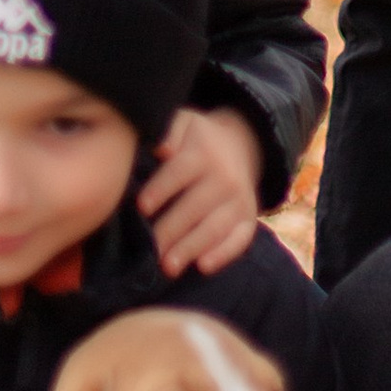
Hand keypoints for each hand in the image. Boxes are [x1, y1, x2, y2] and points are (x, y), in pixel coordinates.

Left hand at [139, 106, 263, 277]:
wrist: (240, 145)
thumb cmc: (197, 139)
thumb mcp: (183, 123)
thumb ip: (168, 129)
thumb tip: (161, 148)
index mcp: (204, 151)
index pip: (180, 171)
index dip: (161, 189)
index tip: (141, 207)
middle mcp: (225, 176)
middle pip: (196, 206)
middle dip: (171, 229)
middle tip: (149, 249)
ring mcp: (240, 199)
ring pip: (215, 227)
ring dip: (191, 247)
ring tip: (168, 266)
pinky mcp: (249, 218)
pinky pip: (240, 239)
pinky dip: (223, 254)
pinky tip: (203, 267)